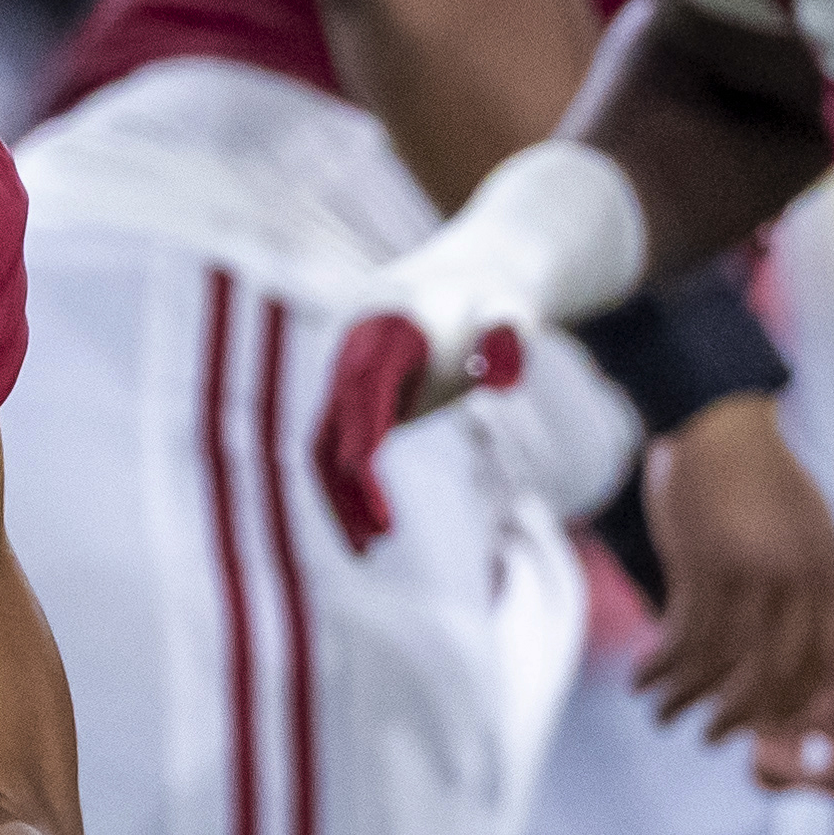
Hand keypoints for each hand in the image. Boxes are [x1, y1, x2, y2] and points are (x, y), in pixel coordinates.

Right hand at [311, 314, 524, 550]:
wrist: (465, 286)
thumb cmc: (491, 303)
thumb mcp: (508, 309)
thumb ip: (508, 328)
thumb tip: (509, 360)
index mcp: (382, 326)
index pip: (363, 382)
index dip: (360, 425)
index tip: (363, 470)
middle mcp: (349, 354)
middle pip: (333, 423)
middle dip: (347, 481)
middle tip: (378, 537)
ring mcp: (342, 382)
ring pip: (324, 447)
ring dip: (340, 498)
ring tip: (368, 549)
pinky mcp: (349, 407)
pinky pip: (336, 454)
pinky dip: (348, 491)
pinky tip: (371, 528)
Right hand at [639, 394, 833, 737]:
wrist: (720, 421)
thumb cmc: (764, 473)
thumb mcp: (815, 525)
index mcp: (828, 570)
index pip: (825, 658)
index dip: (796, 701)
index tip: (770, 726)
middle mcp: (797, 578)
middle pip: (776, 671)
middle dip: (742, 713)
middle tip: (714, 737)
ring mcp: (752, 572)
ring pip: (722, 660)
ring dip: (687, 697)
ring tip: (662, 714)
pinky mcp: (705, 564)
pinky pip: (684, 634)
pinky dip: (662, 665)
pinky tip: (643, 678)